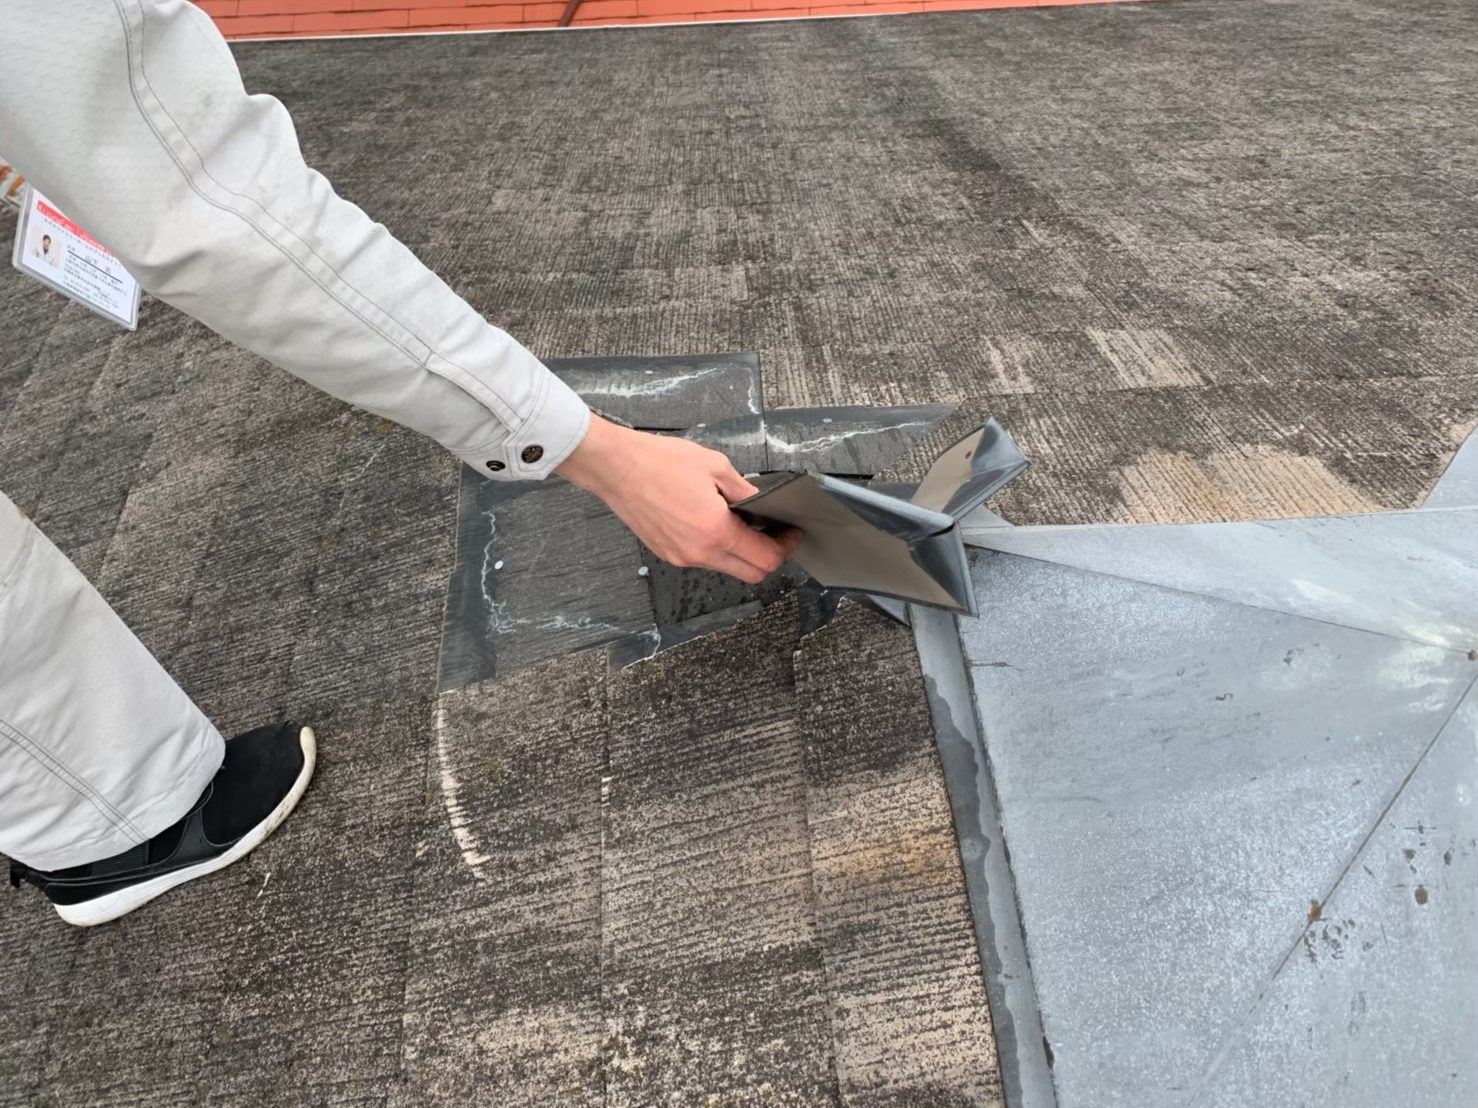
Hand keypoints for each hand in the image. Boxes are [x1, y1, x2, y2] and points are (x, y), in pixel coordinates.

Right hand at [557, 415, 800, 583]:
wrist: (616, 467)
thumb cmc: (659, 462)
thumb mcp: (716, 467)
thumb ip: (746, 492)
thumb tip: (765, 505)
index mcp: (716, 532)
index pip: (765, 558)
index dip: (785, 547)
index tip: (791, 533)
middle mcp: (699, 553)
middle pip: (751, 573)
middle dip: (769, 556)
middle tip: (774, 532)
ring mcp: (681, 557)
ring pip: (727, 568)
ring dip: (741, 552)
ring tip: (742, 522)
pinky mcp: (667, 554)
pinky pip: (704, 560)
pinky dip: (718, 548)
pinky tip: (715, 523)